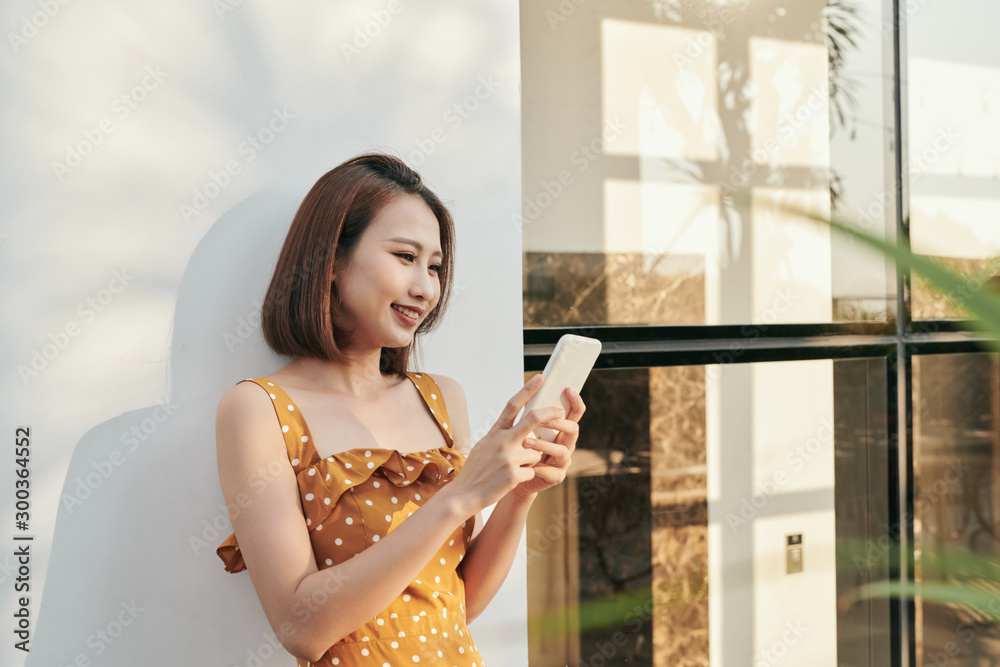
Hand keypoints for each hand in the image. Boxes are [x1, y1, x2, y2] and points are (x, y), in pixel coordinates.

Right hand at [444, 375, 565, 513]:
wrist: (464, 494)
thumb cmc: (475, 472)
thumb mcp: (484, 446)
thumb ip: (500, 436)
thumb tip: (516, 429)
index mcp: (495, 433)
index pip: (512, 405)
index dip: (527, 390)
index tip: (539, 378)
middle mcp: (502, 441)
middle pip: (533, 419)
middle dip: (551, 413)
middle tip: (561, 410)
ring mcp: (508, 457)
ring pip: (536, 452)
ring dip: (530, 462)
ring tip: (510, 471)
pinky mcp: (514, 474)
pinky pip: (532, 471)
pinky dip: (526, 477)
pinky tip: (509, 482)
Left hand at [512, 386, 585, 498]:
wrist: (513, 476)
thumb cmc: (519, 450)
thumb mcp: (523, 430)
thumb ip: (530, 415)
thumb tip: (529, 389)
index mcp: (560, 429)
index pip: (574, 413)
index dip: (575, 401)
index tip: (568, 389)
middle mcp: (566, 443)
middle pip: (573, 429)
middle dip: (558, 423)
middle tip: (540, 420)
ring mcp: (563, 461)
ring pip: (562, 451)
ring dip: (544, 445)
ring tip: (525, 442)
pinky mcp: (557, 477)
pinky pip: (553, 472)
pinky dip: (539, 468)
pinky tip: (528, 466)